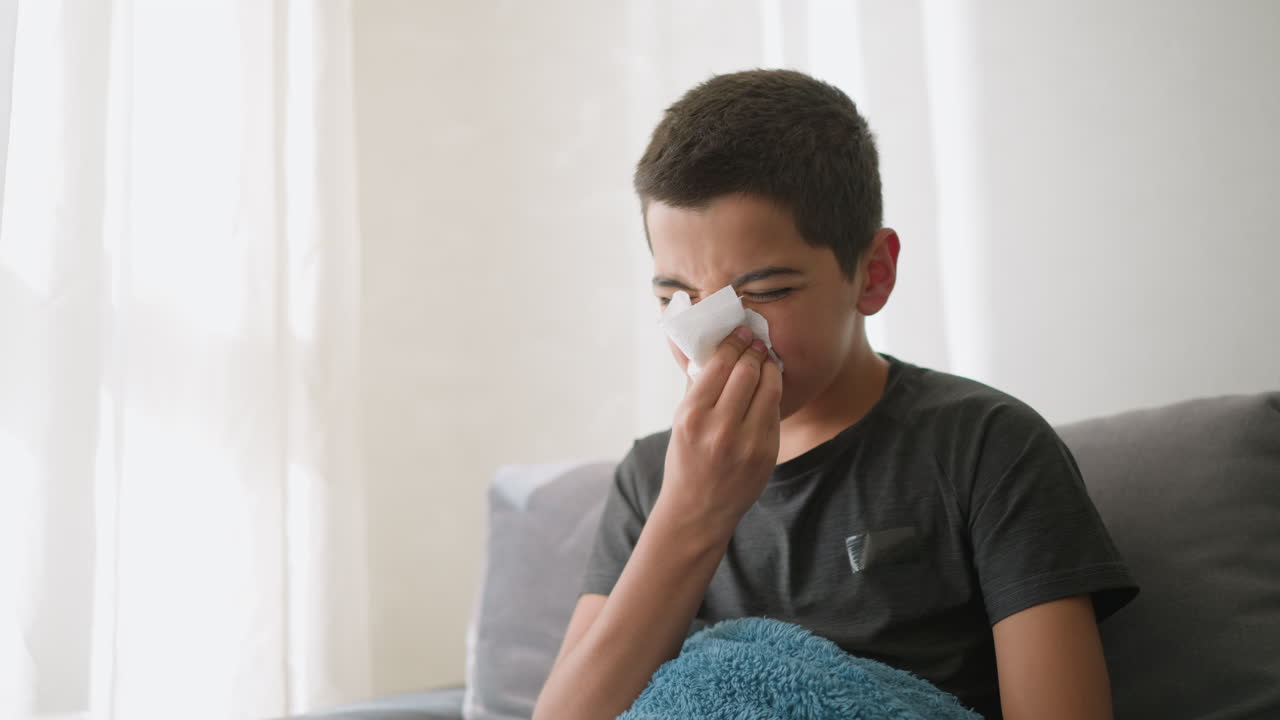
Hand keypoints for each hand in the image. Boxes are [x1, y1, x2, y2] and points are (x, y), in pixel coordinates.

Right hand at [659, 326, 782, 537]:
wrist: (697, 511)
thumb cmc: (685, 461)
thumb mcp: (679, 422)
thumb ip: (695, 386)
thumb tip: (711, 347)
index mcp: (691, 416)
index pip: (720, 364)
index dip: (734, 342)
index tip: (740, 332)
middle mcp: (719, 428)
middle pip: (747, 371)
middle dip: (754, 351)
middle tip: (756, 342)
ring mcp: (747, 443)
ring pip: (768, 388)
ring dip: (769, 368)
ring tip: (766, 360)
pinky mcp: (767, 453)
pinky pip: (775, 412)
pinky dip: (772, 394)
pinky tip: (768, 387)